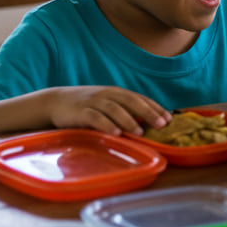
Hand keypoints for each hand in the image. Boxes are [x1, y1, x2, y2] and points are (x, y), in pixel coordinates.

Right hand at [47, 86, 170, 135]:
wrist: (56, 101)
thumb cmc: (88, 106)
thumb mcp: (108, 104)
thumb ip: (125, 110)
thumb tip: (148, 124)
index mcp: (117, 93)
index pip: (141, 99)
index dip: (156, 108)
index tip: (170, 119)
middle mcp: (108, 95)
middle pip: (132, 102)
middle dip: (148, 113)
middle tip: (161, 125)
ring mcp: (94, 102)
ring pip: (115, 109)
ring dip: (129, 120)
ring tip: (140, 132)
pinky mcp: (80, 112)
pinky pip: (95, 117)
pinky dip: (106, 124)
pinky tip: (115, 133)